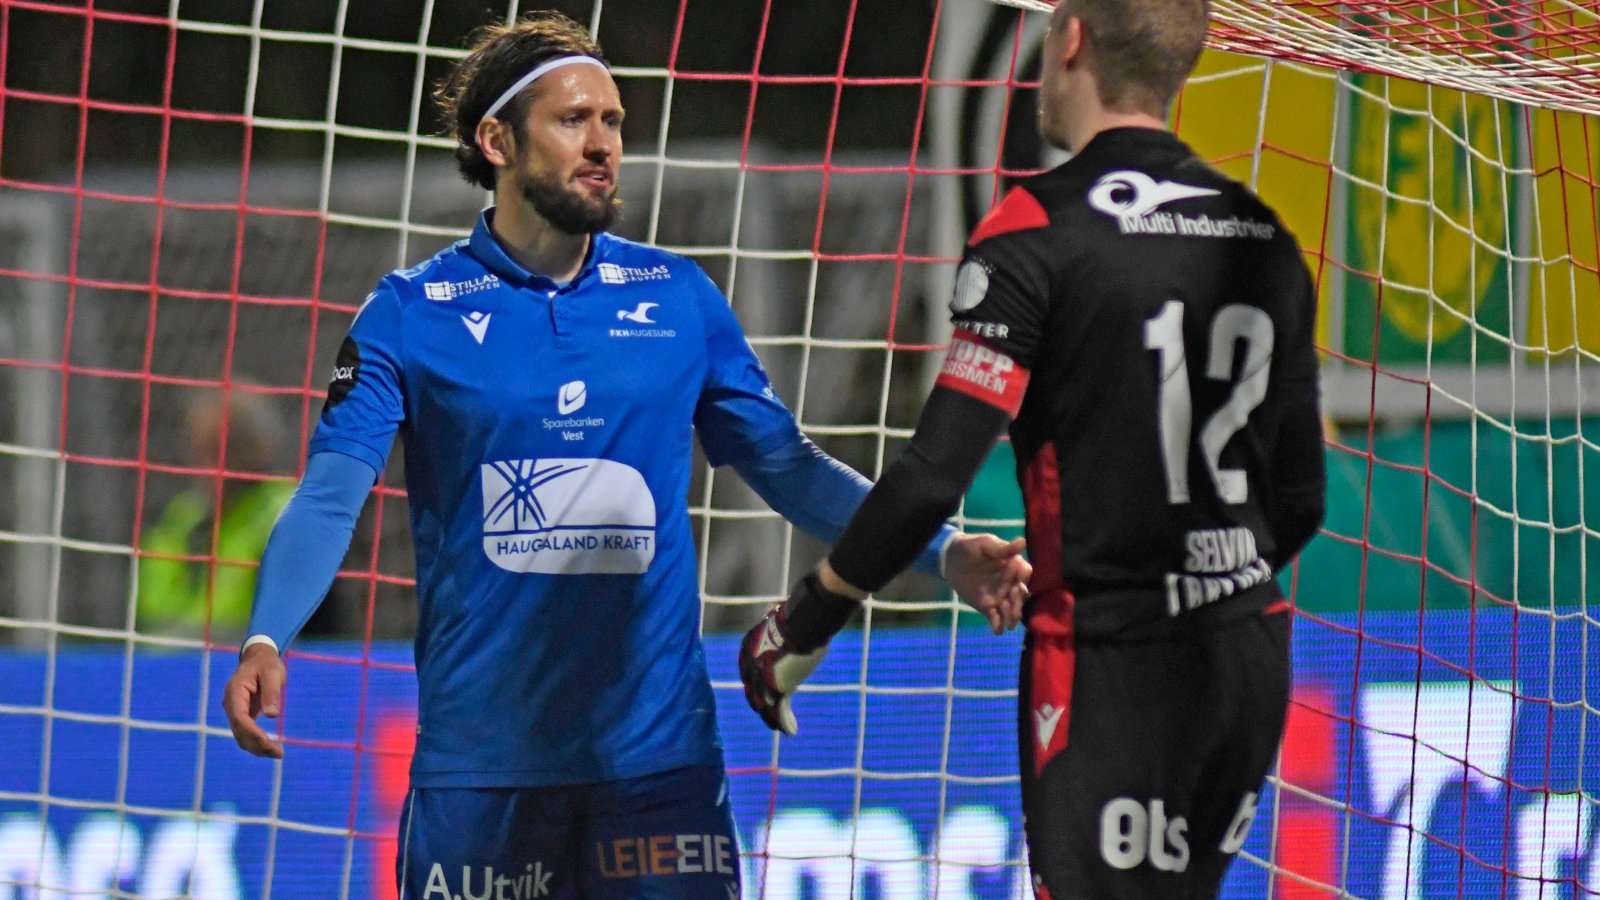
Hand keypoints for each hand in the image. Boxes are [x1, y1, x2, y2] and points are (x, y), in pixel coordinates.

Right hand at [222, 643, 285, 757]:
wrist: (259, 659)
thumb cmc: (267, 664)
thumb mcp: (273, 673)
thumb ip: (271, 692)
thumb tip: (271, 715)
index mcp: (235, 691)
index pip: (239, 717)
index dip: (252, 732)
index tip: (267, 743)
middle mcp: (231, 704)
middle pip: (239, 730)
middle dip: (256, 744)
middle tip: (278, 753)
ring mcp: (234, 711)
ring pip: (241, 736)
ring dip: (257, 747)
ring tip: (278, 754)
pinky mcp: (242, 716)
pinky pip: (246, 733)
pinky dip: (257, 743)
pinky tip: (271, 750)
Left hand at [739, 573, 856, 734]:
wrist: (804, 622)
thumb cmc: (800, 614)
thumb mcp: (787, 614)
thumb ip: (783, 612)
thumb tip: (786, 598)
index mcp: (749, 647)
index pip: (748, 669)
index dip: (755, 683)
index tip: (763, 691)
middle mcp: (750, 664)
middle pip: (752, 689)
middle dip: (760, 702)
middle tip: (769, 712)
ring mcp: (761, 678)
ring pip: (763, 704)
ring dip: (773, 716)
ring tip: (781, 725)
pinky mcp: (776, 689)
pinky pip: (779, 711)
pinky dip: (785, 722)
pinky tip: (792, 731)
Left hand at [944, 533, 1030, 633]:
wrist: (950, 560)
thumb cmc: (970, 548)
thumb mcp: (985, 544)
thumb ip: (1002, 548)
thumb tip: (1022, 542)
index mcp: (1013, 566)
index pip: (1024, 572)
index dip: (1023, 576)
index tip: (1020, 579)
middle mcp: (1010, 583)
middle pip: (1020, 593)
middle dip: (1019, 601)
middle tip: (1014, 606)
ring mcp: (1000, 596)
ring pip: (1010, 608)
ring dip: (1012, 615)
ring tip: (1010, 623)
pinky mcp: (988, 607)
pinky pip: (995, 617)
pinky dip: (998, 624)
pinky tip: (998, 630)